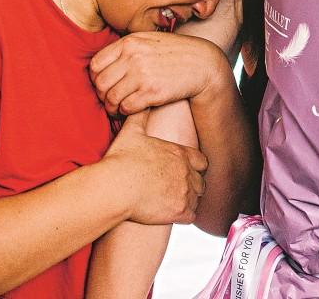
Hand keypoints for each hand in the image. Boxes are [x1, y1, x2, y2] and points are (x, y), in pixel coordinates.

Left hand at [90, 32, 230, 114]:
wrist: (203, 63)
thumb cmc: (175, 53)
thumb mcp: (149, 41)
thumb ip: (126, 48)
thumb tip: (101, 65)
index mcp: (130, 42)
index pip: (96, 64)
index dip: (95, 79)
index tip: (103, 85)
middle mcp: (133, 57)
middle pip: (101, 83)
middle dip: (102, 96)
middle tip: (110, 100)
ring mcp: (142, 75)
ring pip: (111, 98)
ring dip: (112, 107)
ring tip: (117, 108)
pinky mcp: (152, 92)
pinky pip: (126, 107)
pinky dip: (125, 111)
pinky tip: (131, 109)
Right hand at [101, 109, 207, 224]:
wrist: (115, 187)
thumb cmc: (121, 159)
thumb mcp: (132, 132)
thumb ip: (140, 116)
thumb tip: (141, 102)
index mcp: (180, 153)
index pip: (202, 161)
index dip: (195, 168)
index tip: (185, 172)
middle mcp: (187, 172)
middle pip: (201, 182)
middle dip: (193, 186)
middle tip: (179, 191)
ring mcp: (185, 192)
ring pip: (197, 199)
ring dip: (189, 202)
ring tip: (174, 204)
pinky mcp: (179, 211)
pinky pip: (192, 216)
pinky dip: (184, 216)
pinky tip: (173, 215)